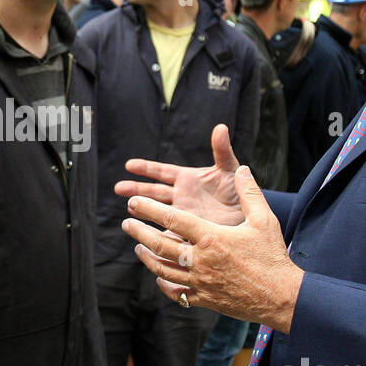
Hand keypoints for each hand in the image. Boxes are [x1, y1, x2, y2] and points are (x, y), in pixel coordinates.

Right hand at [114, 124, 245, 226]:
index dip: (146, 168)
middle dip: (136, 189)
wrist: (247, 216)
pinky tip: (144, 237)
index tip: (129, 165)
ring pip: (156, 211)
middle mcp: (181, 196)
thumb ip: (222, 150)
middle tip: (118, 188)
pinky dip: (157, 235)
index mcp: (187, 179)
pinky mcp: (186, 230)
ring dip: (142, 209)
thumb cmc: (238, 190)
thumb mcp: (230, 169)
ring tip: (129, 209)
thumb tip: (221, 127)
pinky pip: (168, 233)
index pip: (162, 171)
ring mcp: (182, 213)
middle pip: (153, 192)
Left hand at [121, 164, 303, 331]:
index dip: (149, 209)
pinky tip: (160, 277)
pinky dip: (164, 284)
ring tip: (138, 247)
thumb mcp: (264, 220)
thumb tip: (242, 169)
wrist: (281, 297)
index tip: (133, 202)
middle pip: (159, 245)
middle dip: (139, 232)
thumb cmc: (273, 256)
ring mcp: (199, 282)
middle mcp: (199, 260)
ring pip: (162, 270)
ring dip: (147, 257)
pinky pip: (175, 292)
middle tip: (127, 223)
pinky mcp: (204, 299)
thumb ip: (249, 193)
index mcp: (210, 237)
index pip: (172, 218)